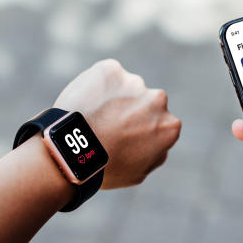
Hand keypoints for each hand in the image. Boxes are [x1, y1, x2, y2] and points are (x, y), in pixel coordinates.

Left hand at [55, 59, 180, 188]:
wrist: (72, 151)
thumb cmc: (104, 168)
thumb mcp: (139, 173)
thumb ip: (155, 154)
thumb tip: (159, 144)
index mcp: (169, 126)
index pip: (160, 123)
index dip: (142, 130)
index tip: (125, 135)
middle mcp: (158, 100)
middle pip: (145, 102)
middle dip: (131, 110)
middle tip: (108, 124)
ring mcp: (134, 82)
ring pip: (125, 87)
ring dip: (113, 97)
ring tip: (92, 116)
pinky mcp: (110, 69)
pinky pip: (105, 76)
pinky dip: (95, 86)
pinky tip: (84, 104)